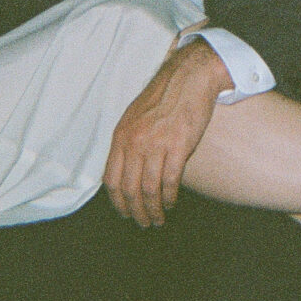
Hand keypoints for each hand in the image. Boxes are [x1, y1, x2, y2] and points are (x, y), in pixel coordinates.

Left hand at [103, 39, 230, 225]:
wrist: (189, 78)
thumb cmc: (164, 97)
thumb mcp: (135, 117)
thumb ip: (128, 142)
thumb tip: (125, 170)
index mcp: (121, 136)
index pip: (111, 179)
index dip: (117, 201)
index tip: (124, 212)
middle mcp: (134, 142)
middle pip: (129, 189)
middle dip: (136, 211)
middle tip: (143, 223)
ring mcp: (156, 144)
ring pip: (149, 189)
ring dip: (153, 209)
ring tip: (158, 219)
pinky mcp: (178, 146)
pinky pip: (170, 181)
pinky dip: (169, 197)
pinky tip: (171, 202)